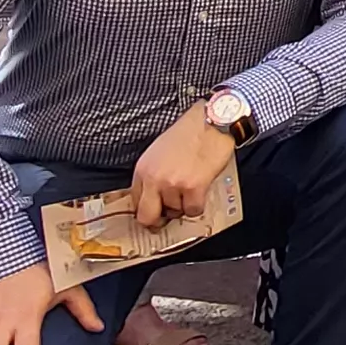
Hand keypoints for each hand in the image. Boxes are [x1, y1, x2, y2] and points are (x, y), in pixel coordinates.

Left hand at [128, 110, 235, 231]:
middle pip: (147, 217)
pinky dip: (198, 205)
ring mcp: (173, 185)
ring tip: (190, 189)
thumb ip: (153, 175)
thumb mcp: (159, 152)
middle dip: (157, 221)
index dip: (146, 209)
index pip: (135, 202)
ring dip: (183, 206)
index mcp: (142, 169)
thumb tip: (155, 197)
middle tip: (166, 219)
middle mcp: (154, 179)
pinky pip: (193, 211)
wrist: (210, 123)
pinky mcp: (193, 188)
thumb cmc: (188, 132)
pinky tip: (201, 191)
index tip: (153, 213)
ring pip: (175, 213)